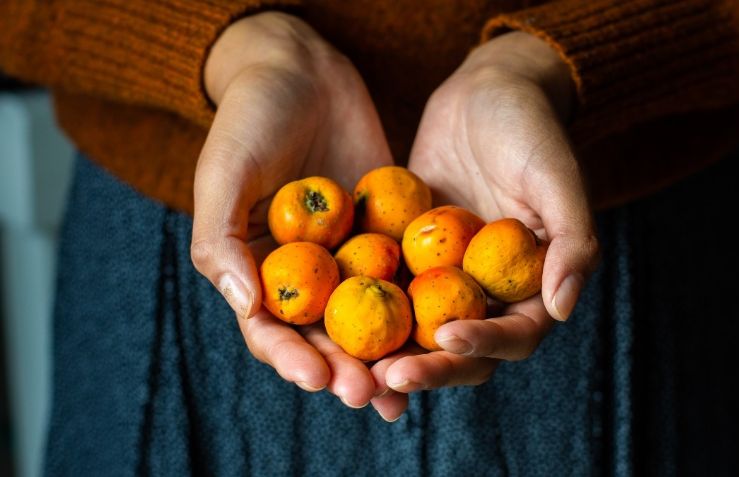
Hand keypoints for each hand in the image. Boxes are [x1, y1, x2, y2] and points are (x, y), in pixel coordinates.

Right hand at [191, 12, 391, 407]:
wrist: (301, 70)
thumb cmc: (248, 119)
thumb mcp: (224, 174)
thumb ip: (221, 239)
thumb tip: (244, 305)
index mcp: (255, 270)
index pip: (270, 330)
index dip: (290, 358)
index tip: (315, 377)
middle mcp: (304, 274)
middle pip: (323, 337)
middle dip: (343, 370)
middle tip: (367, 393)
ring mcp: (348, 257)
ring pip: (368, 318)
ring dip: (383, 355)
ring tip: (404, 386)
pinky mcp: (387, 234)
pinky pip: (404, 275)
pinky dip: (419, 307)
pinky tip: (440, 332)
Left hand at [370, 32, 598, 420]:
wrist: (486, 90)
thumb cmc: (531, 128)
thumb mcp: (556, 177)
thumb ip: (573, 240)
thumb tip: (562, 308)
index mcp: (533, 287)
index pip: (513, 336)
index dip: (484, 345)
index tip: (448, 337)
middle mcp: (488, 292)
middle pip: (460, 348)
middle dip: (427, 368)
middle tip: (385, 378)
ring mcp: (445, 277)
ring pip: (417, 331)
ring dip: (388, 354)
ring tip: (351, 366)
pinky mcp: (408, 256)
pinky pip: (384, 288)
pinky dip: (362, 306)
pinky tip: (325, 317)